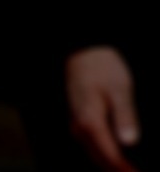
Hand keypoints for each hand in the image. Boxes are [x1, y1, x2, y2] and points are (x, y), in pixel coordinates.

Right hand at [65, 46, 138, 171]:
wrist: (83, 53)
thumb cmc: (102, 68)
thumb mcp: (120, 88)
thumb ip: (125, 115)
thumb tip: (130, 141)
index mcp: (90, 122)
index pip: (111, 157)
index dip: (128, 171)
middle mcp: (79, 128)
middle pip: (102, 162)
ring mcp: (78, 126)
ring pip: (97, 157)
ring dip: (114, 167)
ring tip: (134, 171)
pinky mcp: (81, 123)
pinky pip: (94, 148)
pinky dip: (109, 158)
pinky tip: (124, 160)